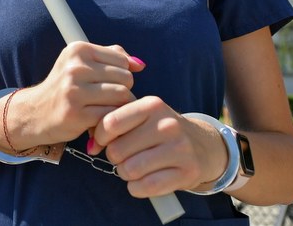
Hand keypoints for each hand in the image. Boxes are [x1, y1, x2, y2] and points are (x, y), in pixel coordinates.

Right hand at [17, 42, 143, 145]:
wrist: (34, 113)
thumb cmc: (65, 88)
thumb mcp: (82, 64)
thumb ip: (112, 58)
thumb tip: (141, 64)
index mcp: (78, 49)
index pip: (122, 61)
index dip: (122, 75)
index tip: (108, 85)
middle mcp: (75, 67)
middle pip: (126, 79)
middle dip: (122, 92)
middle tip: (107, 102)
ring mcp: (74, 90)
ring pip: (122, 97)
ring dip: (119, 108)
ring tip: (105, 111)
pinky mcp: (75, 114)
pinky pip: (111, 115)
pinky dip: (111, 121)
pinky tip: (100, 123)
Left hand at [89, 98, 226, 197]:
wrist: (201, 146)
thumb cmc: (159, 131)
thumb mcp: (140, 117)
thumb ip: (113, 125)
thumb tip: (91, 146)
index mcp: (152, 105)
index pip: (110, 123)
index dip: (100, 137)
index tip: (102, 141)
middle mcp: (167, 124)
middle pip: (117, 150)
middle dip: (114, 157)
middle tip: (124, 155)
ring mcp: (179, 148)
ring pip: (130, 170)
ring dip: (125, 173)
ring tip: (133, 167)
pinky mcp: (186, 172)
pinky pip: (146, 186)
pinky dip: (136, 187)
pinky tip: (142, 180)